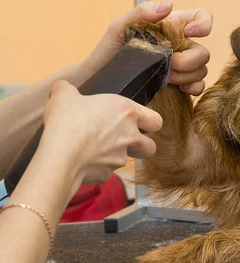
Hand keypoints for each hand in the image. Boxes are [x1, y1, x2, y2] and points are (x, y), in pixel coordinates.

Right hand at [41, 81, 162, 183]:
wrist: (60, 153)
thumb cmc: (68, 120)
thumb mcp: (64, 95)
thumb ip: (67, 90)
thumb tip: (63, 88)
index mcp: (127, 112)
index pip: (155, 120)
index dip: (148, 123)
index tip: (138, 123)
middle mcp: (130, 136)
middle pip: (151, 147)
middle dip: (142, 145)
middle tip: (125, 140)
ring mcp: (121, 157)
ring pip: (127, 159)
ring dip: (116, 156)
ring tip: (95, 150)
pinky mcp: (107, 174)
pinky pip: (106, 170)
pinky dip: (97, 167)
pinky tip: (81, 161)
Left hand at [84, 1, 212, 95]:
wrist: (100, 80)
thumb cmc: (109, 50)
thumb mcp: (120, 26)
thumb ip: (142, 12)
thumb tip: (168, 5)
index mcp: (171, 27)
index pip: (201, 17)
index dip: (203, 24)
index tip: (189, 33)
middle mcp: (180, 46)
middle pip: (203, 52)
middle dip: (188, 60)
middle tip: (168, 64)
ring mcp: (182, 66)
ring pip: (202, 70)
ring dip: (186, 75)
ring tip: (166, 77)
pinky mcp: (181, 85)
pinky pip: (199, 86)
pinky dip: (193, 88)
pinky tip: (178, 88)